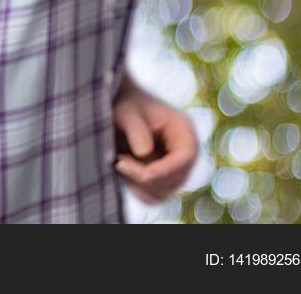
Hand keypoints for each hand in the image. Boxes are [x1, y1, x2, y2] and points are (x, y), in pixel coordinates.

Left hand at [112, 76, 196, 203]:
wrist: (116, 107)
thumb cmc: (123, 105)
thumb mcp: (126, 111)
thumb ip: (136, 130)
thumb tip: (144, 154)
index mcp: (183, 130)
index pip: (185, 158)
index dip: (164, 170)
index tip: (138, 171)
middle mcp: (184, 151)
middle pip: (175, 179)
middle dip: (145, 177)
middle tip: (118, 161)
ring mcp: (173, 167)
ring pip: (163, 192)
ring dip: (138, 184)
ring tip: (118, 161)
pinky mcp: (160, 178)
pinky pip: (152, 196)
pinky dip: (136, 189)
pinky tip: (122, 169)